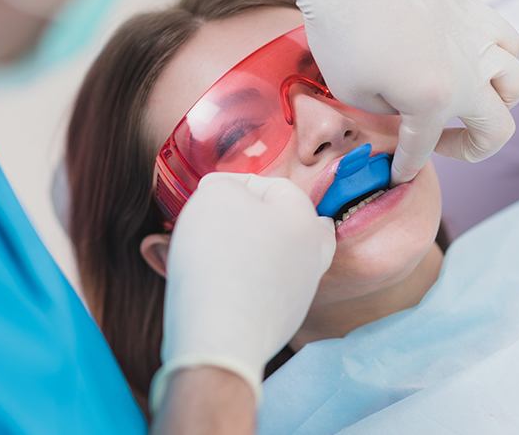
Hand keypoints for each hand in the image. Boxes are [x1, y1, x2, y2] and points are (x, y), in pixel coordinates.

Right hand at [151, 173, 334, 409]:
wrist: (220, 336)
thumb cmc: (219, 256)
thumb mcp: (216, 196)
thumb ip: (224, 184)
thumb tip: (225, 192)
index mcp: (304, 218)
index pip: (272, 185)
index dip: (235, 183)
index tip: (206, 193)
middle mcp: (312, 253)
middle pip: (288, 222)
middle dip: (256, 215)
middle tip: (226, 218)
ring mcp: (301, 290)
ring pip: (281, 255)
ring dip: (254, 246)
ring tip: (221, 248)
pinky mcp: (284, 320)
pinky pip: (267, 286)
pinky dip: (250, 277)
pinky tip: (226, 279)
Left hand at [233, 0, 518, 183]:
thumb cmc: (341, 31)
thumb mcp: (352, 92)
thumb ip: (388, 112)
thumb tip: (405, 108)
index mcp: (434, 100)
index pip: (423, 148)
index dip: (406, 166)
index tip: (397, 175)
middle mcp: (469, 72)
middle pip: (496, 128)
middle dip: (469, 149)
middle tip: (439, 145)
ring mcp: (479, 37)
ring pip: (516, 84)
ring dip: (494, 106)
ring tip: (463, 106)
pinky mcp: (475, 9)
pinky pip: (509, 43)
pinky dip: (500, 63)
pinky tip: (474, 64)